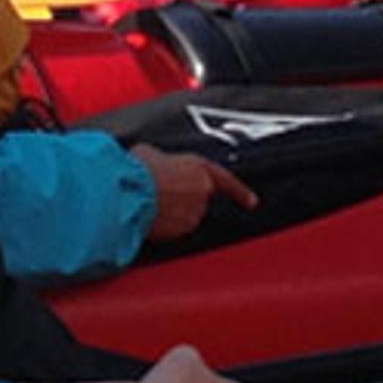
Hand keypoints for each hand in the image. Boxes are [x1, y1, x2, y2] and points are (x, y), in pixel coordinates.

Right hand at [135, 148, 258, 242]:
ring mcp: (195, 211)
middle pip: (198, 200)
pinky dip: (163, 226)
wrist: (130, 191)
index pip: (227, 181)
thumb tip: (157, 166)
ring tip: (147, 202)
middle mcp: (203, 190)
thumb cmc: (138, 169)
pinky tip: (148, 215)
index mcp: (200, 167)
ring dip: (170, 213)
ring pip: (185, 216)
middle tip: (156, 194)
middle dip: (180, 200)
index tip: (252, 203)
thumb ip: (165, 161)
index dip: (240, 192)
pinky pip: (174, 229)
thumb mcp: (151, 153)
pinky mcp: (183, 228)